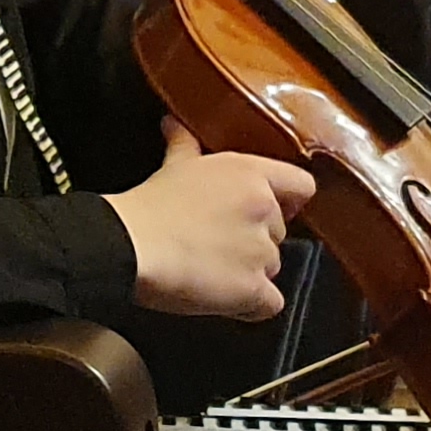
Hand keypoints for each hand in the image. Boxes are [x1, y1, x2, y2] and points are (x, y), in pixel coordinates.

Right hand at [106, 120, 317, 321]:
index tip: (262, 213)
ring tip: (212, 272)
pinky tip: (226, 300)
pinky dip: (251, 306)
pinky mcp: (252, 288)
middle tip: (217, 244)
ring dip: (249, 273)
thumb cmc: (149, 207)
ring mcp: (261, 251)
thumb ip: (184, 145)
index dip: (287, 202)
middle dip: (254, 242)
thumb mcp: (173, 166)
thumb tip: (173, 125)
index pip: (301, 186)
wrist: (129, 244)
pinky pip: (270, 303)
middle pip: (279, 233)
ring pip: (273, 267)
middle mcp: (264, 209)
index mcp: (251, 174)